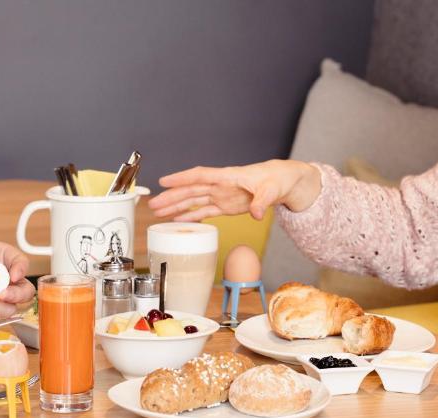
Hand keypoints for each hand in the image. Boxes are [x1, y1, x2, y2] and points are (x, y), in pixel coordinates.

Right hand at [148, 159, 320, 221]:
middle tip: (153, 204)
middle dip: (171, 196)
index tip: (164, 181)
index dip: (181, 178)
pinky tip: (177, 220)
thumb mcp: (273, 189)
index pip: (200, 176)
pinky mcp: (226, 206)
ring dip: (176, 207)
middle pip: (191, 190)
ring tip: (157, 213)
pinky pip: (204, 212)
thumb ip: (263, 201)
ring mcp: (222, 196)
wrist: (285, 182)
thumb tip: (257, 214)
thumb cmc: (278, 179)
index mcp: (228, 176)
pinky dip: (190, 216)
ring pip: (193, 201)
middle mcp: (221, 185)